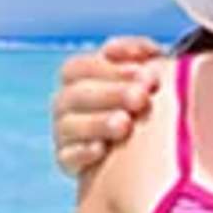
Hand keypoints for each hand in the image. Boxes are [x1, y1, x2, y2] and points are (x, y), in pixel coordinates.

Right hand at [52, 34, 164, 180]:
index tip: (142, 72)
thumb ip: (143, 55)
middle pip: (76, 94)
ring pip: (69, 125)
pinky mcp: (67, 160)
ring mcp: (64, 132)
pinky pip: (67, 157)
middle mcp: (66, 103)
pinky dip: (83, 152)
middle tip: (141, 97)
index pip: (80, 67)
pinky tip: (102, 150)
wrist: (142, 147)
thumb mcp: (144, 73)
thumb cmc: (143, 99)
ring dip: (97, 123)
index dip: (109, 67)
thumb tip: (148, 52)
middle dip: (111, 94)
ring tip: (125, 124)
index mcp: (79, 76)